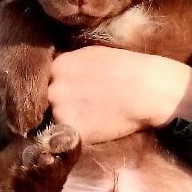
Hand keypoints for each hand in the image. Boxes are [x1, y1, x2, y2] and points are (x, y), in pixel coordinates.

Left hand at [48, 47, 191, 142]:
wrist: (148, 90)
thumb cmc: (126, 67)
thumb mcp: (90, 54)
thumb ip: (69, 64)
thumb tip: (57, 73)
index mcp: (57, 66)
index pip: (44, 80)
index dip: (55, 87)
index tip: (66, 92)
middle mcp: (53, 88)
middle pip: (46, 100)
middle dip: (57, 103)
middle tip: (79, 106)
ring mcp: (61, 111)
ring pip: (54, 119)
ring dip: (65, 121)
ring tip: (89, 118)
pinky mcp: (72, 132)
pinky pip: (66, 137)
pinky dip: (75, 136)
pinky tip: (93, 129)